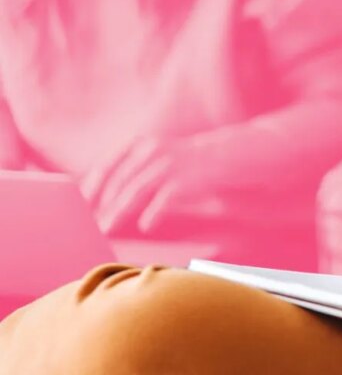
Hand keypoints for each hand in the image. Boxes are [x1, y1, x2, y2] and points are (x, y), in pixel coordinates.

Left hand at [79, 135, 222, 235]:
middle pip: (117, 183)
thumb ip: (133, 170)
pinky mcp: (184, 179)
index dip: (90, 189)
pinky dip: (151, 214)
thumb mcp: (158, 157)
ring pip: (134, 193)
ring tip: (106, 229)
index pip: (105, 168)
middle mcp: (152, 151)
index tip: (80, 208)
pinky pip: (161, 200)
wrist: (227, 154)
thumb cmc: (187, 162)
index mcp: (141, 145)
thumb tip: (103, 197)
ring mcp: (168, 164)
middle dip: (101, 207)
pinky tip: (146, 226)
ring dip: (117, 213)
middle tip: (91, 225)